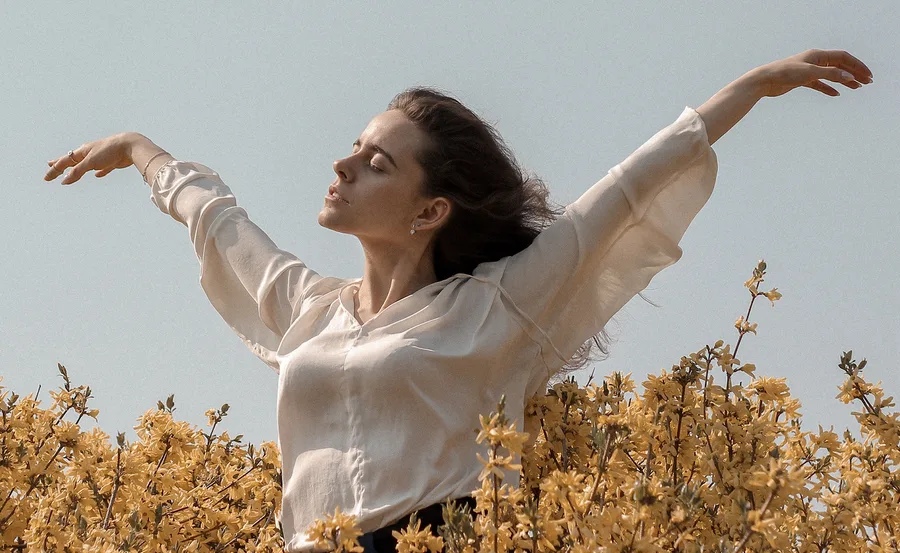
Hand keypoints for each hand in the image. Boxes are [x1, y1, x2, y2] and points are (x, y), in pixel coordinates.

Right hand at [44, 132, 139, 184]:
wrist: (130, 146)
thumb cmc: (109, 151)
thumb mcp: (90, 162)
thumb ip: (77, 171)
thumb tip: (65, 180)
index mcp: (82, 151)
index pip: (64, 161)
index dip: (55, 170)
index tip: (46, 178)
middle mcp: (90, 153)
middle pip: (72, 160)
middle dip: (61, 165)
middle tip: (50, 167)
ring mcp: (101, 157)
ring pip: (85, 164)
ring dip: (76, 168)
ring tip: (71, 170)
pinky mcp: (112, 162)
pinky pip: (102, 169)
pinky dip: (98, 172)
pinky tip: (97, 175)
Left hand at [751, 49, 872, 98]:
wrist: (764, 81)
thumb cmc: (785, 73)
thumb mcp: (810, 73)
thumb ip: (831, 75)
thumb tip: (850, 78)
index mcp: (818, 55)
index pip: (843, 58)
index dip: (857, 66)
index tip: (867, 75)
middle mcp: (814, 61)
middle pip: (839, 66)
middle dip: (854, 73)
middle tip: (867, 82)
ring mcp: (808, 71)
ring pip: (831, 75)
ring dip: (844, 80)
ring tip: (856, 87)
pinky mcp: (801, 81)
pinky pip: (819, 84)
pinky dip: (828, 88)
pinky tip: (836, 94)